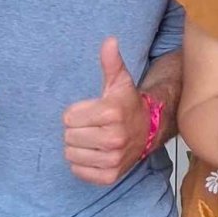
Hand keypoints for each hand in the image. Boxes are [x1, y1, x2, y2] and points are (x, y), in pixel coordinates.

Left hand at [62, 37, 145, 184]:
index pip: (68, 117)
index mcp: (111, 113)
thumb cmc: (127, 104)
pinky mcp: (110, 175)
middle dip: (77, 130)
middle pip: (68, 136)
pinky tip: (95, 154)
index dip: (77, 113)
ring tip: (93, 140)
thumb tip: (109, 40)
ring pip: (71, 154)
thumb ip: (111, 62)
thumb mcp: (119, 81)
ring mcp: (112, 159)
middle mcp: (113, 138)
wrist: (149, 130)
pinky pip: (78, 171)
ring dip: (78, 147)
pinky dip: (82, 164)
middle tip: (93, 127)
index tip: (92, 112)